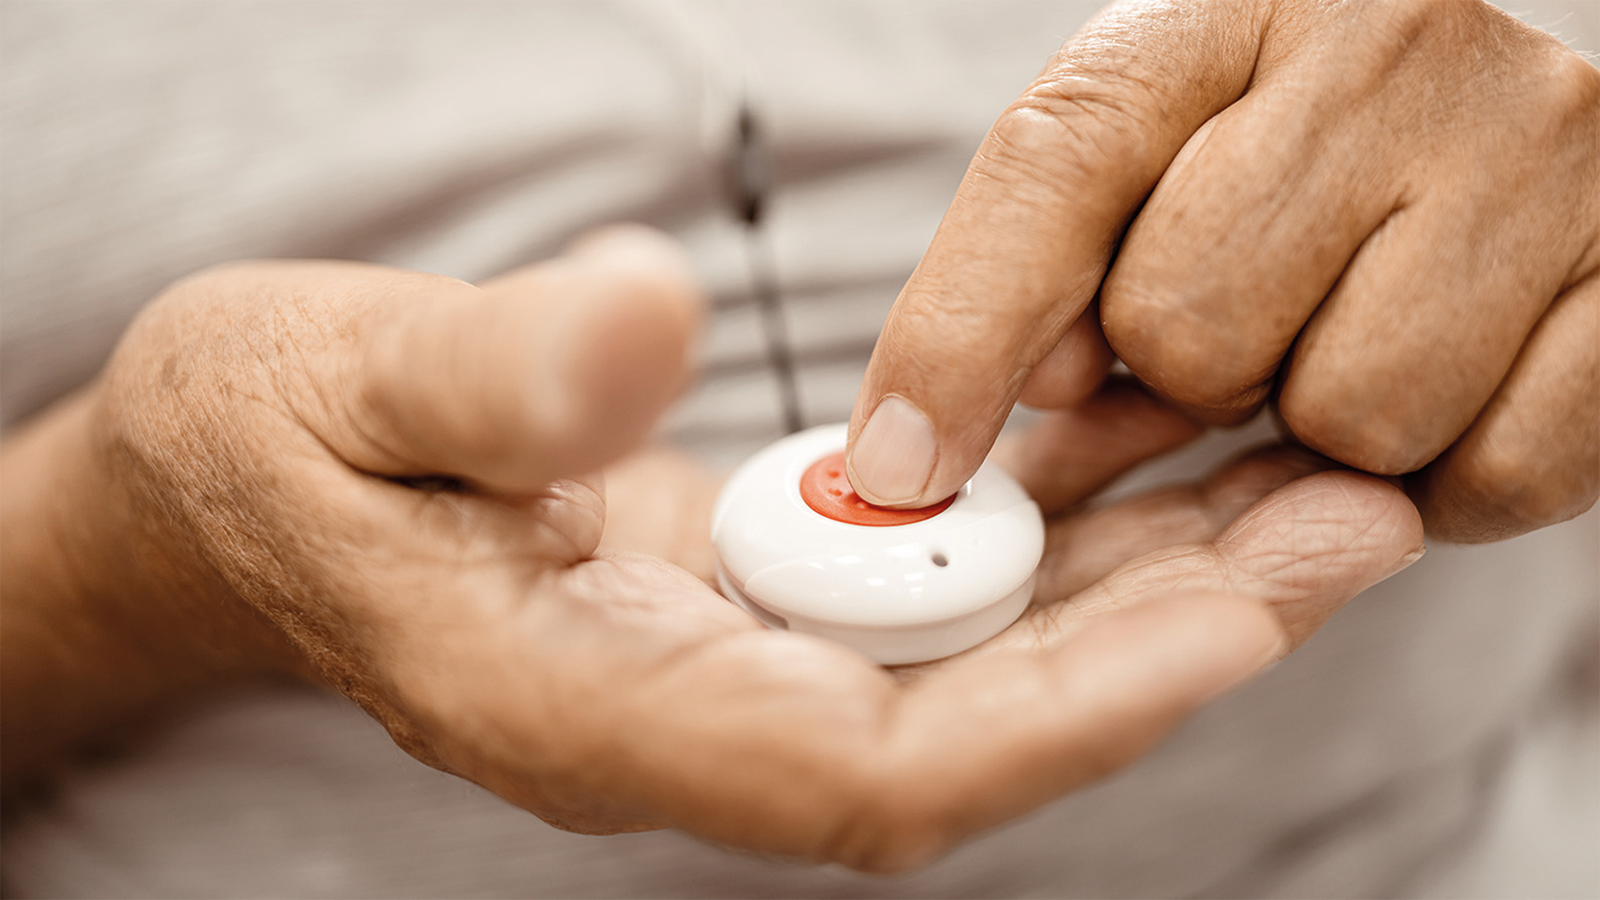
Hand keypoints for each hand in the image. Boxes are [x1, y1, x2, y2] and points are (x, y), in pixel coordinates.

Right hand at [67, 230, 1419, 871]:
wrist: (233, 482)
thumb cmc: (262, 440)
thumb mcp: (336, 382)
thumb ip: (491, 378)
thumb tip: (650, 318)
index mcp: (575, 711)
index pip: (856, 772)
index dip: (1049, 714)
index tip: (1224, 624)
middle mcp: (677, 721)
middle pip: (966, 734)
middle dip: (1167, 647)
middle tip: (1345, 523)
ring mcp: (719, 670)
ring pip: (971, 670)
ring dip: (1148, 591)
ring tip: (1308, 491)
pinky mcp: (744, 603)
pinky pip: (931, 599)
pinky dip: (1053, 542)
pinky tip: (1156, 463)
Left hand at [847, 0, 1599, 542]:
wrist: (1480, 136)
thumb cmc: (1280, 166)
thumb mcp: (1131, 180)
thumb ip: (1020, 290)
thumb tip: (920, 453)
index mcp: (1223, 6)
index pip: (1059, 167)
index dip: (962, 337)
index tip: (902, 470)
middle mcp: (1390, 41)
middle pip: (1196, 327)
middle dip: (1191, 375)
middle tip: (1245, 332)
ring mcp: (1536, 145)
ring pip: (1354, 413)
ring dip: (1324, 429)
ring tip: (1345, 344)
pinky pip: (1498, 469)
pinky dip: (1448, 478)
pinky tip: (1441, 391)